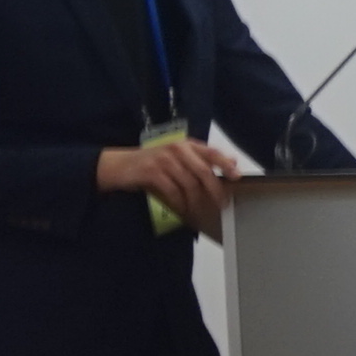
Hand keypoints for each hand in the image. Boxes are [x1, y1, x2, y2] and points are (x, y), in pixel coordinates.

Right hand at [96, 140, 236, 228]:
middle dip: (215, 190)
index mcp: (186, 144)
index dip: (226, 164)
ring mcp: (163, 159)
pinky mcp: (151, 172)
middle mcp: (177, 149)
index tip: (237, 177)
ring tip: (200, 212)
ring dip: (196, 201)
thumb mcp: (178, 158)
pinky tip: (182, 210)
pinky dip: (180, 203)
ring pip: (189, 184)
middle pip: (203, 171)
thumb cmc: (153, 164)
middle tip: (223, 205)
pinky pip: (172, 191)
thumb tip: (233, 162)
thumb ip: (202, 159)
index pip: (212, 152)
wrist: (118, 166)